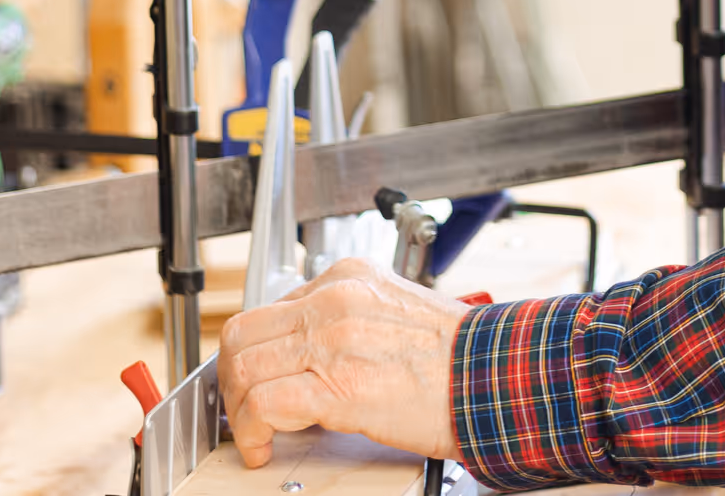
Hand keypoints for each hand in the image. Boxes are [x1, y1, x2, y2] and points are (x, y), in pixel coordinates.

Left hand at [218, 259, 464, 467]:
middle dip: (231, 377)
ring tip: (251, 432)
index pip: (271, 308)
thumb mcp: (396, 309)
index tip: (257, 377)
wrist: (493, 375)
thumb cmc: (457, 353)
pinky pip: (264, 404)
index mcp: (348, 278)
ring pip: (244, 367)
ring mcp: (332, 340)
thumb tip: (311, 349)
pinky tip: (262, 447)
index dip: (256, 350)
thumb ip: (349, 318)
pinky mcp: (337, 387)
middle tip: (240, 405)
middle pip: (243, 332)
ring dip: (236, 409)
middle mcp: (334, 300)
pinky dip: (251, 431)